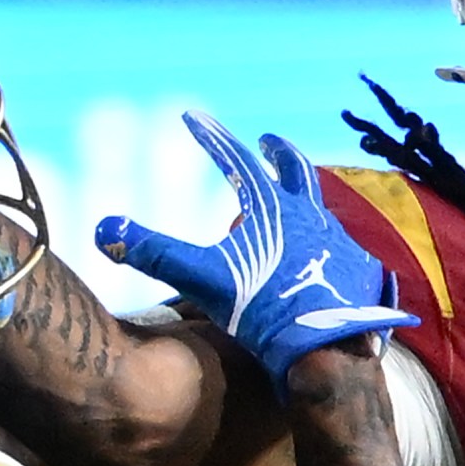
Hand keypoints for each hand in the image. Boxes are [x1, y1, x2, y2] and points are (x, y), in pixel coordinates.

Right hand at [96, 114, 415, 395]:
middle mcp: (309, 214)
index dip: (209, 136)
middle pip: (294, 169)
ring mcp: (340, 241)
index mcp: (270, 207)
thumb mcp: (202, 280)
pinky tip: (325, 253)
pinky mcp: (360, 270)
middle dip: (276, 151)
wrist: (327, 350)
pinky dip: (328, 241)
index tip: (190, 115)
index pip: (234, 159)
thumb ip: (154, 252)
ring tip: (295, 200)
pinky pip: (346, 245)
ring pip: (321, 206)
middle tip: (266, 141)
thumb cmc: (263, 312)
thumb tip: (104, 228)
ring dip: (304, 196)